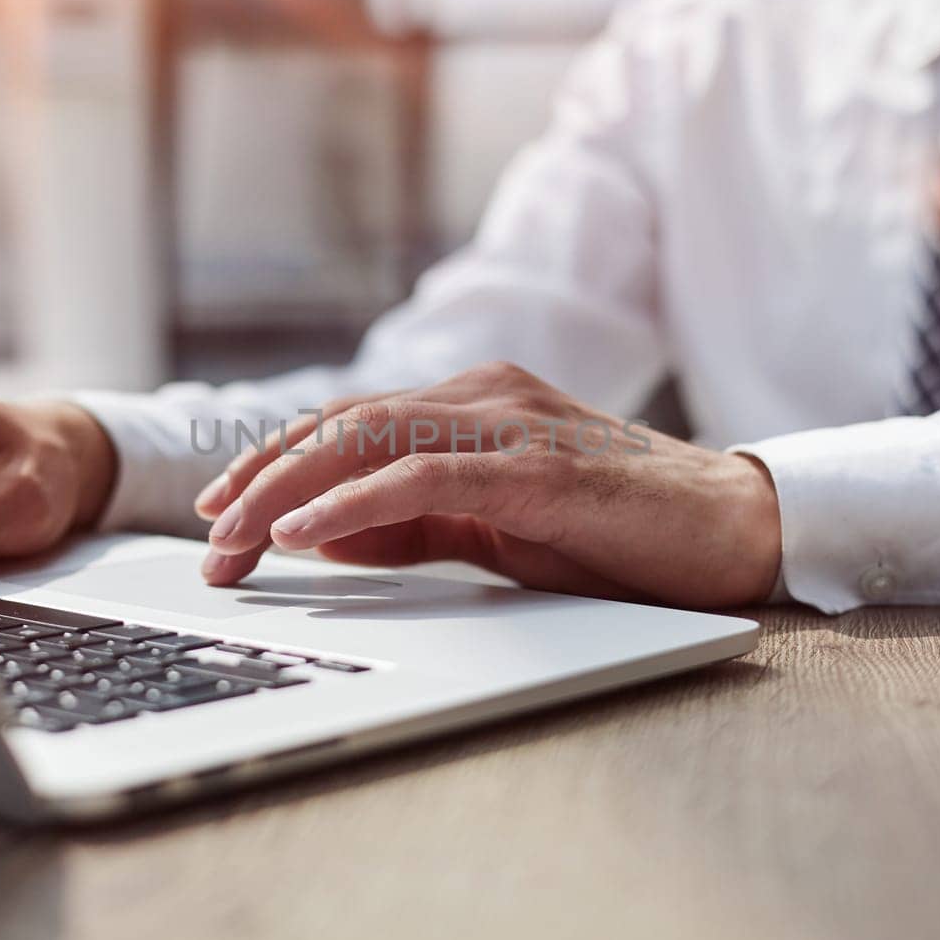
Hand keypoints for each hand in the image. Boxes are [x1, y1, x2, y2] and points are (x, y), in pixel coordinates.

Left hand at [193, 362, 781, 608]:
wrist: (731, 525)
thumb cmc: (615, 529)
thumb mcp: (491, 529)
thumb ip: (412, 525)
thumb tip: (317, 536)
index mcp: (469, 406)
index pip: (346, 426)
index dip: (273, 465)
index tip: (219, 511)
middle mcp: (481, 397)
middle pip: (341, 427)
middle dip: (261, 483)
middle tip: (208, 541)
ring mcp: (509, 422)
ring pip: (368, 441)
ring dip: (288, 494)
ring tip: (234, 540)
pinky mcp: (537, 464)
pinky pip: (425, 478)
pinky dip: (354, 504)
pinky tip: (306, 532)